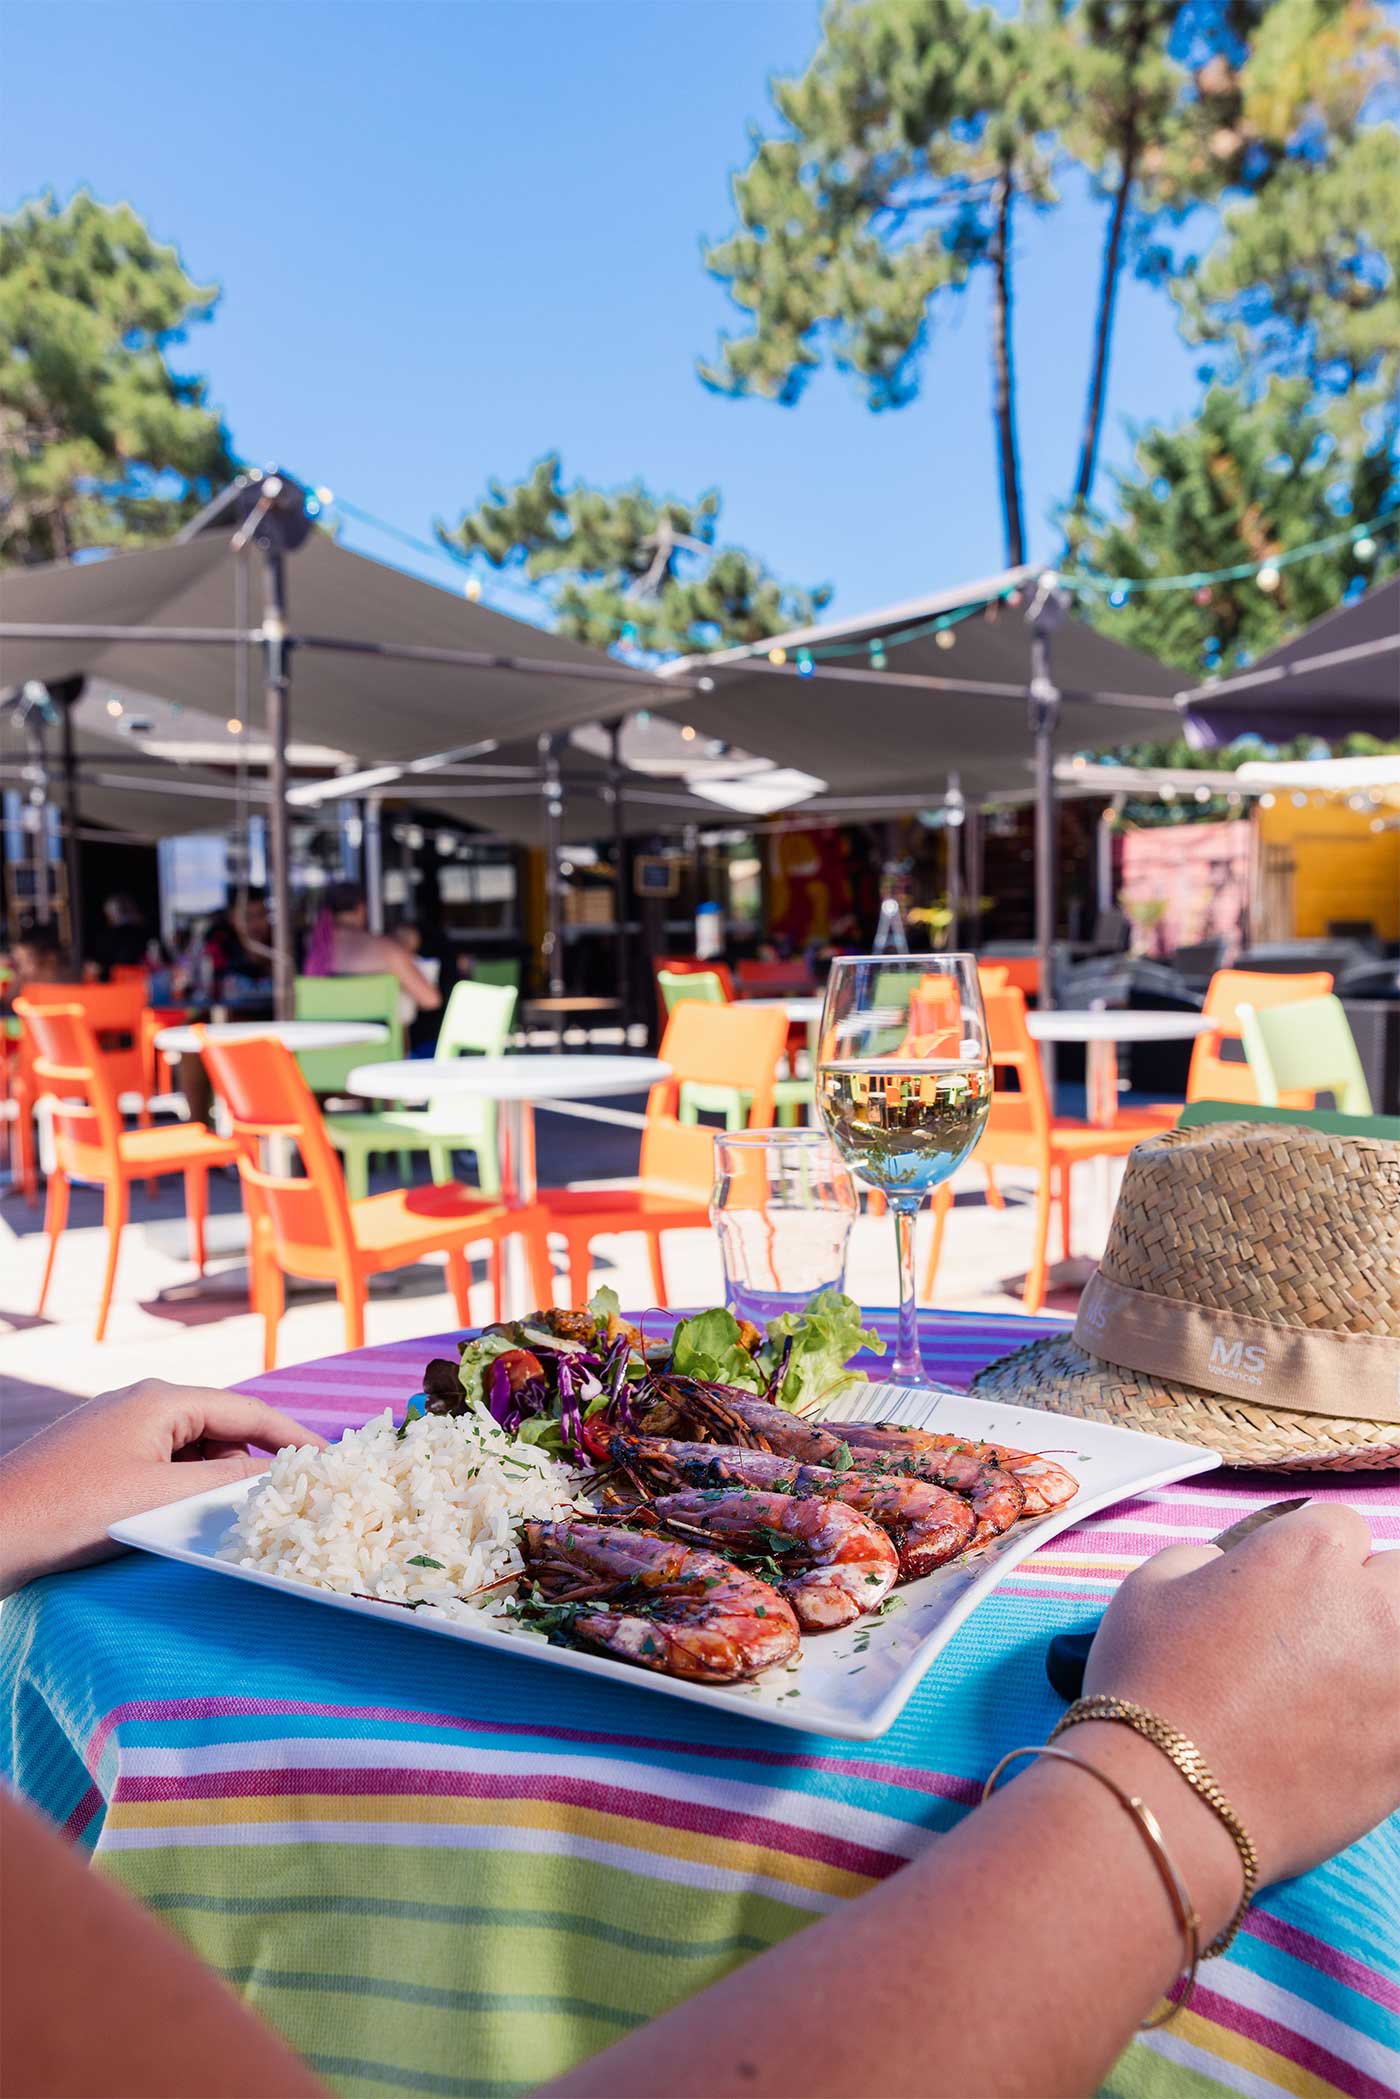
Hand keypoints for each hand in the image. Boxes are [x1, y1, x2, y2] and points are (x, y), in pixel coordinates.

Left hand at [0, 1379, 325, 1596]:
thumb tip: (273, 1475)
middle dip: (245, 1466)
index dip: (293, 1435)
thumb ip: (227, 1483)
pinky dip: (177, 1488)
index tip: (330, 1457)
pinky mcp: (97, 1455)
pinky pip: (159, 1463)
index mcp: (161, 1400)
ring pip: (189, 1450)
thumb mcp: (163, 1498)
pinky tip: (174, 1519)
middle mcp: (140, 1403)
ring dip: (207, 1482)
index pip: (248, 1412)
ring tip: (213, 1521)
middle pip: (220, 1429)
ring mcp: (115, 1428)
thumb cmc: (73, 1512)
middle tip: (270, 1506)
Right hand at [1084, 1504, 1399, 1888]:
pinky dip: (1381, 1718)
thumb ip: (1204, 1559)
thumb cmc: (1150, 1681)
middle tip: (1316, 1632)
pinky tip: (1339, 1735)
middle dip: (1364, 1594)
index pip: (1339, 1524)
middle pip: (1398, 1578)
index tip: (1282, 1584)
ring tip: (1334, 1685)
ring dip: (1378, 1654)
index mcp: (1309, 1552)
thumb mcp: (1150, 1585)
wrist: (1170, 1799)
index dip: (1307, 1551)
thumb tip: (1225, 1570)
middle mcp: (1372, 1608)